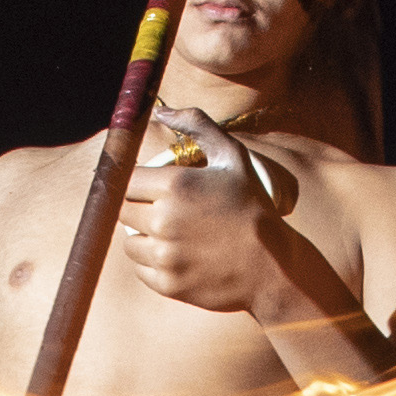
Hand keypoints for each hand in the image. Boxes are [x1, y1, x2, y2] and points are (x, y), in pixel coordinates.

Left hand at [116, 105, 297, 317]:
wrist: (272, 265)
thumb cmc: (252, 206)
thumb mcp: (232, 156)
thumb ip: (196, 125)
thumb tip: (160, 111)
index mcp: (174, 186)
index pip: (125, 181)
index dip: (138, 184)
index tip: (153, 189)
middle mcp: (164, 220)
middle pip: (123, 211)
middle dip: (140, 209)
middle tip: (166, 212)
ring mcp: (164, 255)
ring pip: (129, 242)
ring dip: (144, 237)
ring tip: (173, 235)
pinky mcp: (167, 284)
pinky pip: (140, 269)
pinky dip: (153, 263)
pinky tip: (179, 256)